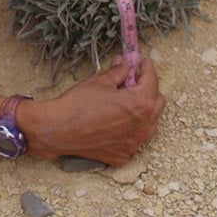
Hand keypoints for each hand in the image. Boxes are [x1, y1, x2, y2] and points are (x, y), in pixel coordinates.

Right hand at [18, 57, 166, 165]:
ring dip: (143, 111)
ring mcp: (134, 143)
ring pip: (149, 123)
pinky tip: (115, 122)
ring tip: (125, 102)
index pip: (152, 81)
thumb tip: (123, 64)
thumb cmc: (78, 104)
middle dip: (148, 89)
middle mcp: (143, 126)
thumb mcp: (100, 81)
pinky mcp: (123, 155)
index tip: (142, 62)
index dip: (147, 68)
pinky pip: (135, 139)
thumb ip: (118, 72)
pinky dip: (130, 129)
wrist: (58, 130)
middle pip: (157, 102)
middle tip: (132, 81)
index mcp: (141, 104)